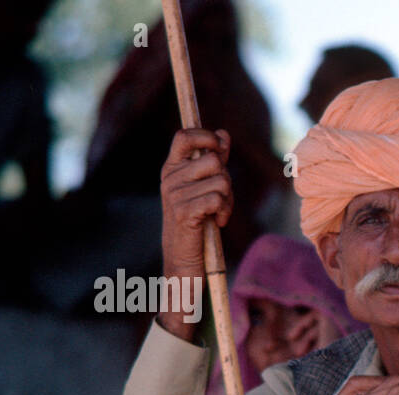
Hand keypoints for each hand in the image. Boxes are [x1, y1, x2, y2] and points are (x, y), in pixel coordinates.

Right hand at [160, 128, 231, 273]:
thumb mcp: (204, 186)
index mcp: (172, 167)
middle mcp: (170, 178)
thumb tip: (223, 133)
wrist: (184, 256)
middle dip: (227, 179)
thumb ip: (213, 159)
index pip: (184, 136)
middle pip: (213, 160)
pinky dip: (224, 211)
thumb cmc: (197, 219)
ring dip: (228, 199)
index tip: (219, 148)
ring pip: (221, 181)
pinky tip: (218, 220)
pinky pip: (217, 199)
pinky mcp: (184, 212)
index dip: (205, 137)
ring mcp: (175, 195)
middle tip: (221, 197)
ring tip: (218, 211)